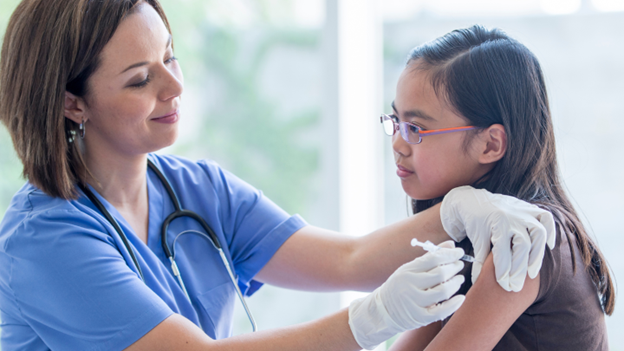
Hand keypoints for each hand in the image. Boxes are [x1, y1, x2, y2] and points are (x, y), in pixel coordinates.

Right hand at [348, 241, 465, 349]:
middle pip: (440, 274)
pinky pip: (442, 311)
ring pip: (443, 291)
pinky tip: (461, 298)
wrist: (383, 310)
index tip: (459, 252)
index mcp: (407, 271)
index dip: (449, 254)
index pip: (433, 258)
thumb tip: (451, 245)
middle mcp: (410, 285)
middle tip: (460, 264)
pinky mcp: (420, 317)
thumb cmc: (400, 286)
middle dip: (454, 267)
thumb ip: (430, 257)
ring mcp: (415, 302)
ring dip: (456, 283)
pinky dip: (454, 304)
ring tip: (459, 279)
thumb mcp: (410, 269)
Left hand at [440, 186, 555, 291]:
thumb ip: (480, 260)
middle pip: (523, 246)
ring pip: (538, 233)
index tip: (504, 285)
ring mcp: (523, 212)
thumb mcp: (476, 240)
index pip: (502, 253)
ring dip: (537, 255)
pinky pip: (546, 218)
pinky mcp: (529, 208)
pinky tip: (549, 246)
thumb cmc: (475, 223)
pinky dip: (551, 231)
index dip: (503, 271)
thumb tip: (478, 282)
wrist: (474, 201)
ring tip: (531, 273)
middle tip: (516, 286)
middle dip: (519, 269)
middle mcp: (512, 217)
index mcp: (496, 224)